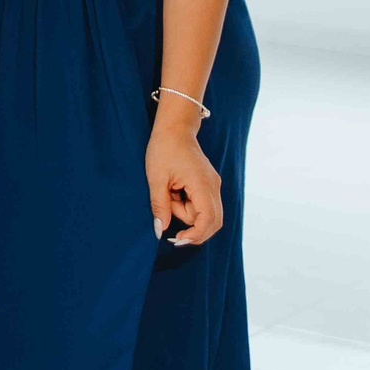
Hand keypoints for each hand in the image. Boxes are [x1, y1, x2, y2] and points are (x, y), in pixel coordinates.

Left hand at [146, 117, 222, 246]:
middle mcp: (213, 187)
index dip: (195, 234)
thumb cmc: (163, 149)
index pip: (209, 219)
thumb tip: (160, 230)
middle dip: (191, 227)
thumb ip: (160, 206)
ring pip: (204, 213)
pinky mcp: (208, 184)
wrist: (174, 129)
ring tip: (168, 192)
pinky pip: (201, 204)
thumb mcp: (156, 179)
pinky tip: (175, 191)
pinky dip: (187, 204)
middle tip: (168, 221)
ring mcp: (213, 185)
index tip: (177, 240)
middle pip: (212, 221)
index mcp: (203, 185)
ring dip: (184, 212)